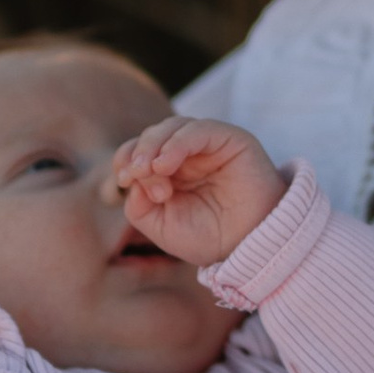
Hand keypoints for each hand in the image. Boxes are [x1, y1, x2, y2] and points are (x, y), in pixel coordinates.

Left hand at [111, 117, 286, 268]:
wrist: (250, 246)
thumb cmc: (209, 238)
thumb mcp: (162, 227)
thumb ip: (138, 206)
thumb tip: (130, 179)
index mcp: (171, 172)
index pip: (139, 150)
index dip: (126, 158)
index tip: (123, 179)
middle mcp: (189, 154)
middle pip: (153, 135)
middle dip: (138, 153)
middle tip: (134, 175)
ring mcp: (209, 145)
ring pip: (172, 127)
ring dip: (153, 145)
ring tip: (151, 170)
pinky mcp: (230, 139)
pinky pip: (198, 130)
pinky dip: (176, 143)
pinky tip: (164, 164)